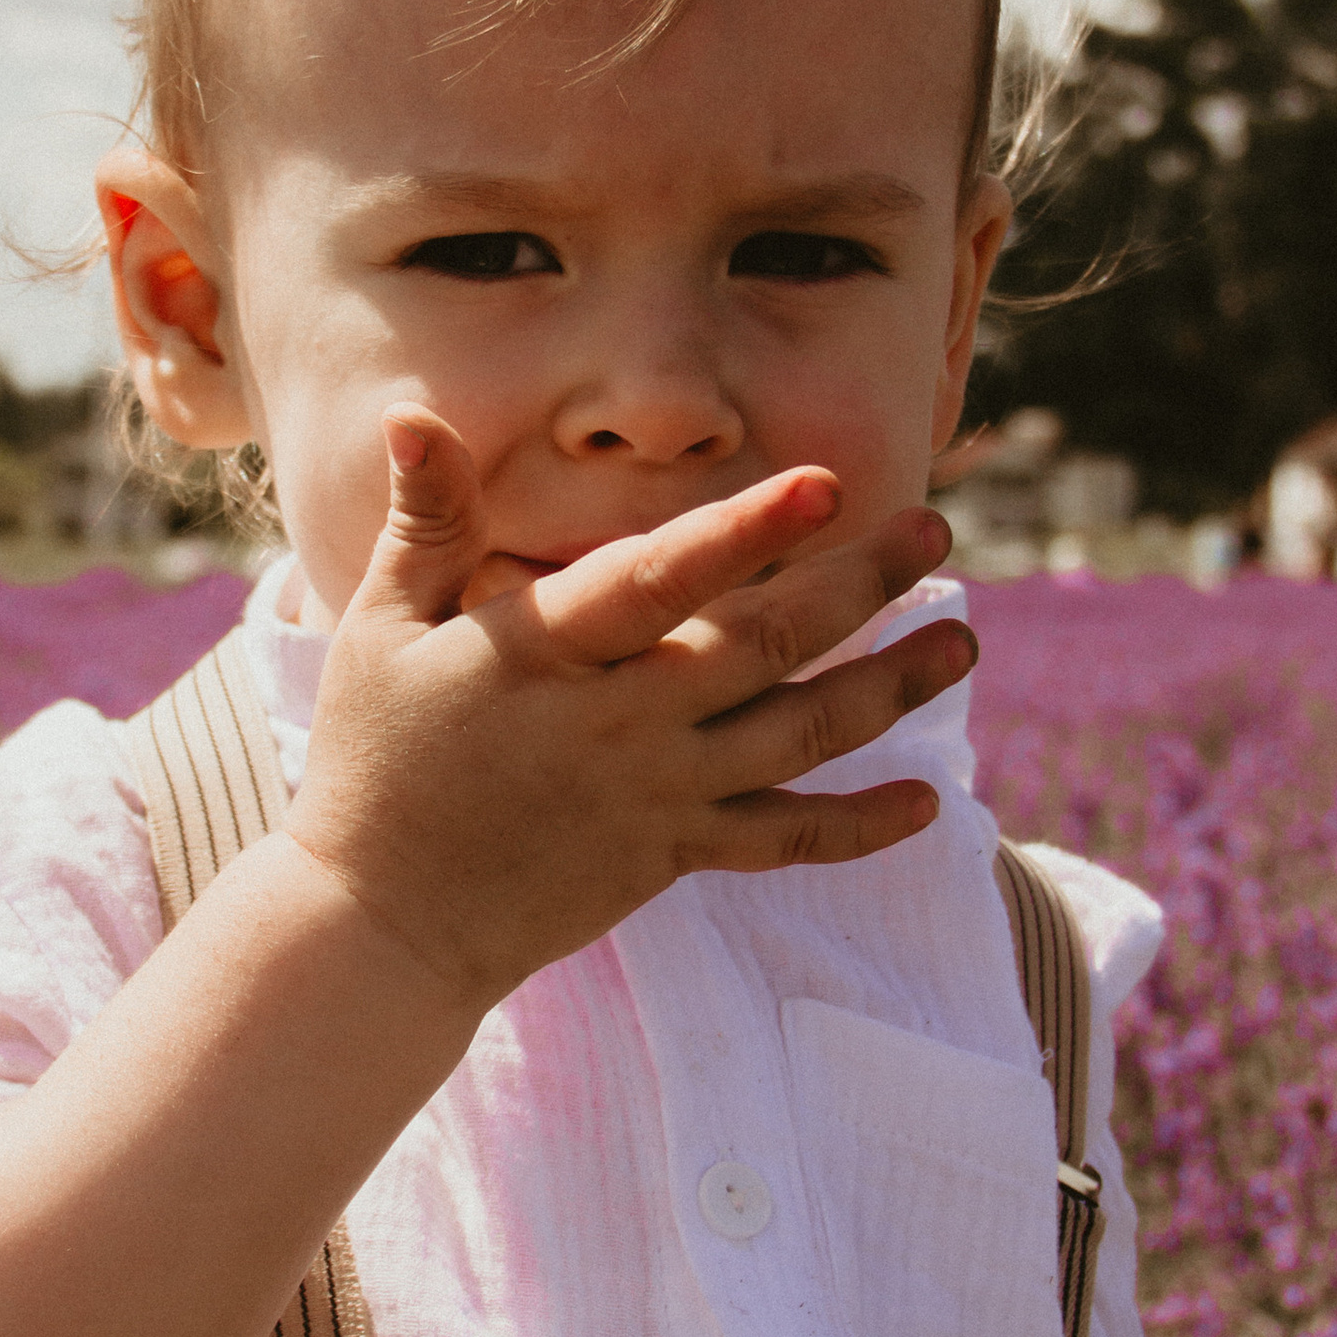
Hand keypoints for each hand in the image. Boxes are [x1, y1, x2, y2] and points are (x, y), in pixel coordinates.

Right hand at [282, 410, 972, 1012]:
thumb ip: (427, 522)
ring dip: (888, 690)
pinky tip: (926, 801)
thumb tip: (414, 413)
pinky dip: (857, 827)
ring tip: (960, 645)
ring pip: (796, 740)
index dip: (746, 532)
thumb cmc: (375, 761)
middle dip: (857, 587)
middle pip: (762, 648)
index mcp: (546, 652)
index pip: (660, 581)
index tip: (827, 484)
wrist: (381, 924)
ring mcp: (655, 795)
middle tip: (932, 531)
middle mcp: (619, 724)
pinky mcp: (672, 855)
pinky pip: (781, 843)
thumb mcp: (378, 629)